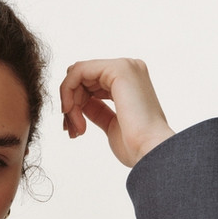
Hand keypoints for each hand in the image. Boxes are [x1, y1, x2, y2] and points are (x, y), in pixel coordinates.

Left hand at [60, 58, 174, 166]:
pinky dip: (68, 90)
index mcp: (130, 83)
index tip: (73, 129)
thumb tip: (80, 105)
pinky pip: (79, 70)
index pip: (92, 84)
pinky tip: (70, 111)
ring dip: (69, 102)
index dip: (75, 105)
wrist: (150, 151)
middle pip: (84, 78)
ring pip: (79, 74)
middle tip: (71, 130)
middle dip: (71, 105)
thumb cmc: (135, 146)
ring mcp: (125, 67)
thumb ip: (97, 110)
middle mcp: (129, 70)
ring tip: (76, 128)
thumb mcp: (111, 124)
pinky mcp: (118, 69)